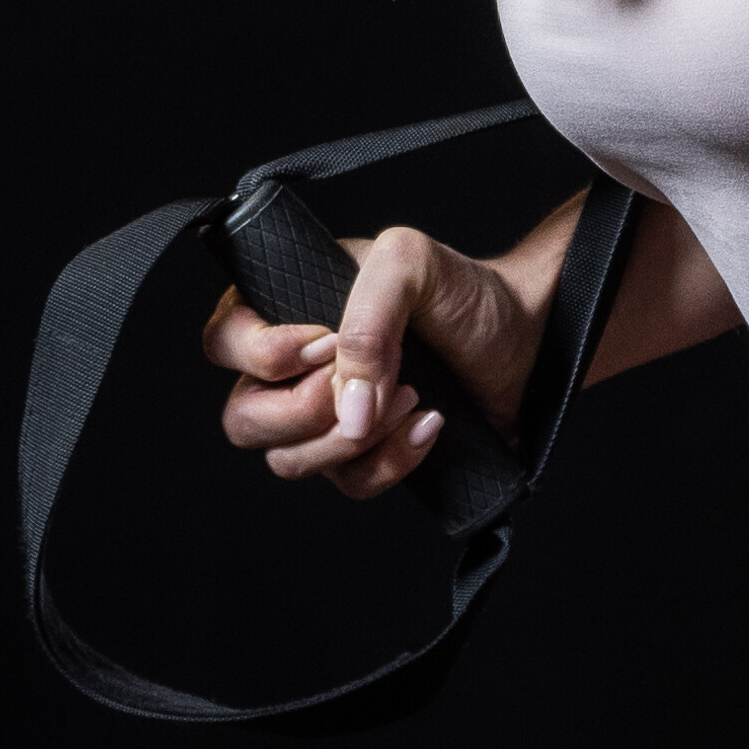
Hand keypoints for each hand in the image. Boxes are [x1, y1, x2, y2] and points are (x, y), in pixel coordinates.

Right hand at [202, 219, 542, 500]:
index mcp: (284, 309)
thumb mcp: (411, 265)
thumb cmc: (464, 290)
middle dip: (305, 411)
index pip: (223, 343)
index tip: (326, 345)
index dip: (262, 356)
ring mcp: (325, 418)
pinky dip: (389, 463)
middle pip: (244, 417)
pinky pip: (348, 484)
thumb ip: (366, 319)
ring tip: (409, 396)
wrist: (525, 337)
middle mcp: (292, 370)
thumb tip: (346, 409)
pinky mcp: (364, 456)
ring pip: (288, 462)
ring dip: (350, 440)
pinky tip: (426, 426)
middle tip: (368, 384)